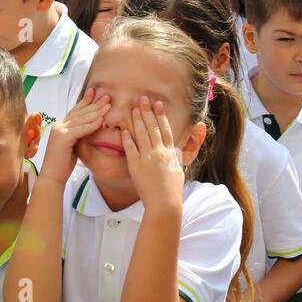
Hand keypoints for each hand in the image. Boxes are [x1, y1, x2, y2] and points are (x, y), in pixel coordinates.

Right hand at [37, 87, 110, 187]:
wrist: (52, 177)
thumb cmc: (62, 164)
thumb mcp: (72, 145)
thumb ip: (78, 135)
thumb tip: (90, 128)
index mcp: (60, 126)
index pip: (75, 110)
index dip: (86, 101)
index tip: (95, 92)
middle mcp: (58, 125)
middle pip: (80, 112)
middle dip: (94, 103)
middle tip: (107, 96)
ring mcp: (59, 130)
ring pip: (81, 119)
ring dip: (96, 111)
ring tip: (108, 105)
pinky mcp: (62, 138)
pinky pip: (80, 129)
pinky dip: (91, 125)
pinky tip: (101, 120)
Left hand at [122, 96, 185, 213]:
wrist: (165, 203)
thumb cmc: (173, 190)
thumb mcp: (178, 169)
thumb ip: (175, 157)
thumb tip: (174, 148)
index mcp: (170, 152)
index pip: (165, 129)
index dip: (161, 115)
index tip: (157, 104)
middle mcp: (159, 152)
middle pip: (153, 127)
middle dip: (147, 112)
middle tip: (143, 98)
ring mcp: (147, 158)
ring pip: (142, 135)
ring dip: (137, 120)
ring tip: (133, 108)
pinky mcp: (136, 166)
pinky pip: (130, 149)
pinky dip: (127, 139)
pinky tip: (123, 129)